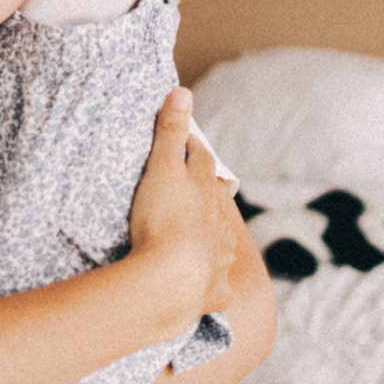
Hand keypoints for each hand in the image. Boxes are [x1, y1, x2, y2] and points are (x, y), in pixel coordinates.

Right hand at [127, 89, 243, 325]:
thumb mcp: (162, 168)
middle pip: (217, 202)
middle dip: (207, 194)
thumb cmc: (164, 219)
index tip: (186, 145)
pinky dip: (209, 282)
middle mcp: (220, 223)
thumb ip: (170, 131)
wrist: (171, 280)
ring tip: (196, 237)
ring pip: (221, 243)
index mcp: (207, 191)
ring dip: (211, 237)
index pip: (204, 162)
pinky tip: (202, 284)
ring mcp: (219, 258)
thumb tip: (183, 91)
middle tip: (193, 190)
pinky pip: (213, 285)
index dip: (194, 151)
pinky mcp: (213, 292)